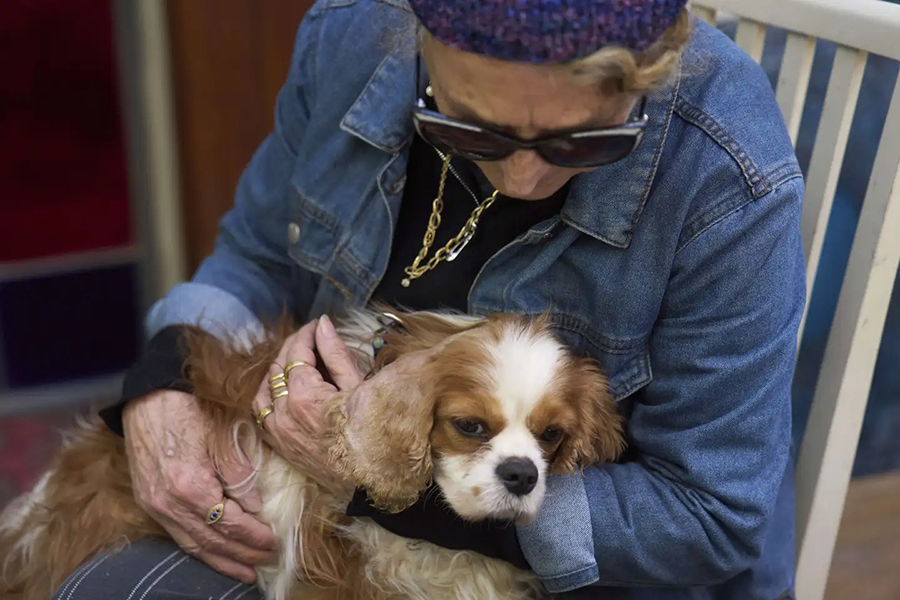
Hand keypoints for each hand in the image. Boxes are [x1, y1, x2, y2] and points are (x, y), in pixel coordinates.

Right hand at [123, 390, 277, 583]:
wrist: (148, 393)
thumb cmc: (190, 406)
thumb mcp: (223, 433)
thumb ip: (239, 473)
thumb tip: (255, 505)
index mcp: (190, 485)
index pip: (229, 523)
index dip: (253, 536)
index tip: (275, 541)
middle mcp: (169, 503)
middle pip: (211, 541)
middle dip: (242, 554)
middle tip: (268, 560)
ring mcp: (155, 506)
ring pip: (192, 545)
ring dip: (221, 560)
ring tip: (246, 571)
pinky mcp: (148, 502)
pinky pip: (177, 535)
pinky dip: (199, 549)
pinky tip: (215, 555)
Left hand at [251, 316, 362, 495]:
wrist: (375, 481)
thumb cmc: (376, 433)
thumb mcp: (360, 386)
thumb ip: (335, 353)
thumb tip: (322, 325)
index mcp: (305, 397)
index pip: (296, 353)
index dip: (306, 334)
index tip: (317, 324)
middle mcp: (284, 414)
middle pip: (276, 368)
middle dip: (292, 348)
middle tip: (310, 338)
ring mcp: (279, 433)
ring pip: (263, 389)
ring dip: (277, 370)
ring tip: (296, 360)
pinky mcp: (280, 446)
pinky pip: (262, 414)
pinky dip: (268, 395)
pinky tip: (283, 388)